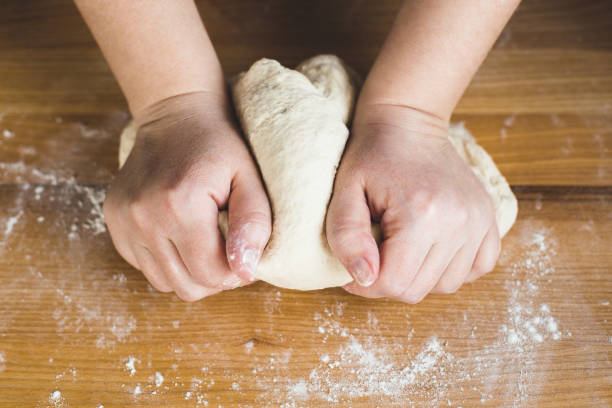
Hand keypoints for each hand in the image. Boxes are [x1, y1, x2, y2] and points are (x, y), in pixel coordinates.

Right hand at [104, 92, 270, 300]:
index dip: (236, 271)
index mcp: (180, 206)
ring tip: (205, 242)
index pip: (212, 274)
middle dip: (214, 276)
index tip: (244, 251)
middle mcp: (143, 218)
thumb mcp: (248, 178)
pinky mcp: (114, 224)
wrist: (175, 116)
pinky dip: (168, 261)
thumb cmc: (218, 147)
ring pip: (165, 283)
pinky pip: (146, 268)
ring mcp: (123, 223)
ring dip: (190, 272)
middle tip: (227, 248)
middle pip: (187, 286)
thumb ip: (253, 225)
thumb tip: (246, 272)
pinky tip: (181, 235)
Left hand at [326, 104, 499, 302]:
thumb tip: (363, 278)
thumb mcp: (345, 192)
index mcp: (421, 215)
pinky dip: (452, 268)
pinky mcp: (490, 218)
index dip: (366, 285)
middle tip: (374, 256)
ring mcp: (480, 221)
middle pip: (419, 290)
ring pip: (447, 285)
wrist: (408, 123)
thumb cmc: (371, 156)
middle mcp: (458, 222)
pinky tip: (431, 250)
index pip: (395, 285)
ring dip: (420, 277)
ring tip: (401, 249)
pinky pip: (478, 268)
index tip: (355, 269)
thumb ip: (346, 237)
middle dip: (390, 281)